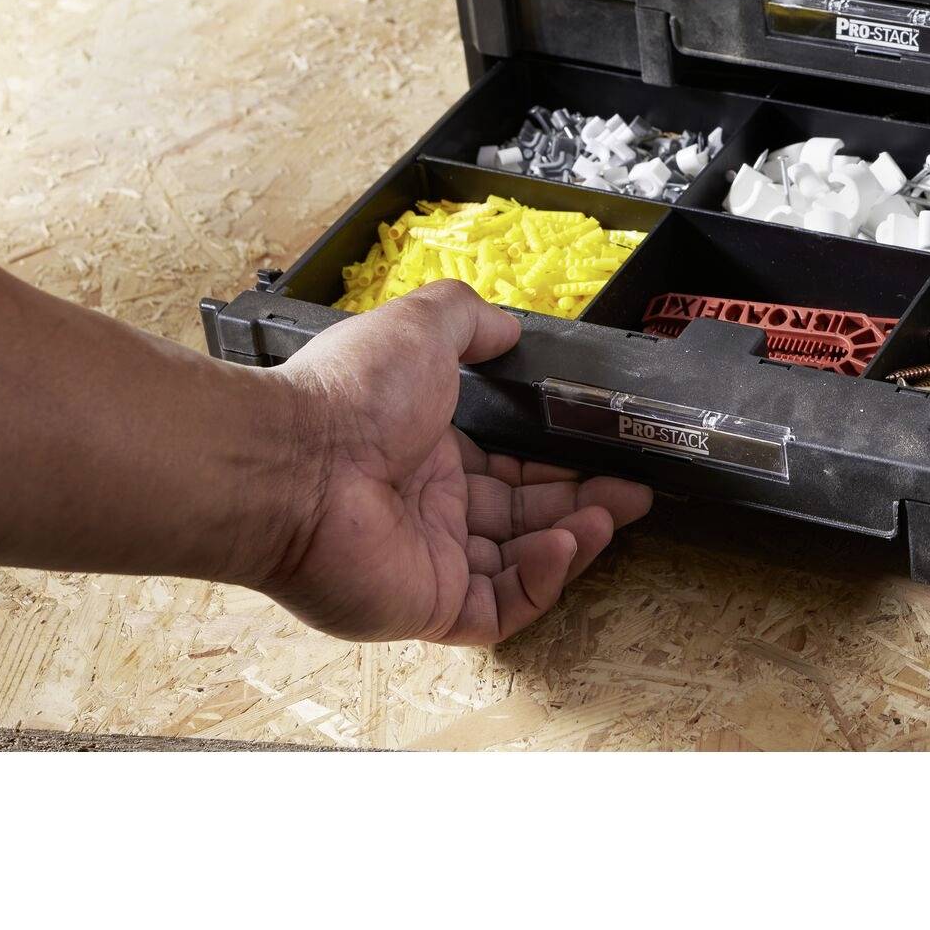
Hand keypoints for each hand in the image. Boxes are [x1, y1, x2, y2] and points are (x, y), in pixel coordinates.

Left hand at [260, 281, 651, 643]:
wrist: (295, 463)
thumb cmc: (349, 395)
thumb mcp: (420, 328)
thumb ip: (469, 321)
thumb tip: (508, 326)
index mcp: (428, 451)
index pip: (512, 468)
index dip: (561, 464)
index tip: (608, 452)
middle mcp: (430, 509)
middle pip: (527, 518)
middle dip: (586, 504)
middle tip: (634, 492)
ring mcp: (430, 562)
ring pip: (521, 565)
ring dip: (573, 541)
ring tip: (611, 515)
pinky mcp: (428, 606)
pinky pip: (501, 608)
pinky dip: (542, 582)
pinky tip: (567, 544)